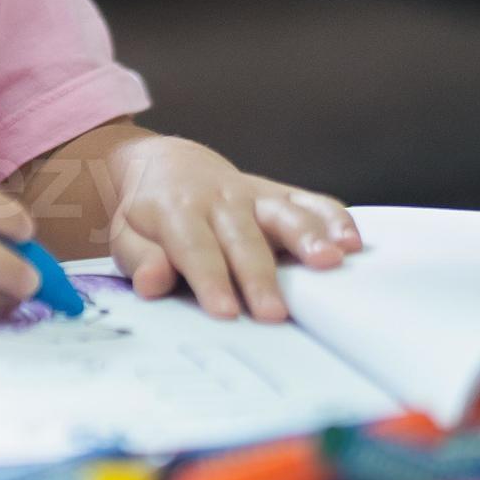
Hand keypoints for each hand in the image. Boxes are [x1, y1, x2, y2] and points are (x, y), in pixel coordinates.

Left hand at [101, 136, 358, 320]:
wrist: (168, 166)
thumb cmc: (150, 215)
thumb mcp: (127, 235)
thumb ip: (140, 259)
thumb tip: (151, 281)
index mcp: (176, 210)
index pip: (195, 247)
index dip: (210, 279)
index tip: (226, 312)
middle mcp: (220, 199)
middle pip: (243, 238)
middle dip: (259, 276)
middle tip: (274, 313)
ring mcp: (255, 194)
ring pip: (285, 213)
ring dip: (309, 236)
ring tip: (331, 263)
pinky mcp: (281, 194)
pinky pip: (312, 202)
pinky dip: (334, 219)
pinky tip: (352, 242)